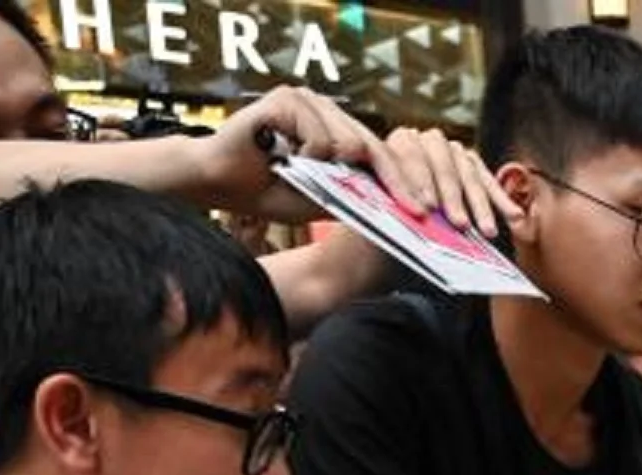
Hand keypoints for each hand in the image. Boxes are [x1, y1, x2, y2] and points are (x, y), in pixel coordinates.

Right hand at [191, 86, 405, 221]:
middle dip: (397, 180)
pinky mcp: (287, 99)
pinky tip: (284, 157)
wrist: (217, 181)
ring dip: (329, 167)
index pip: (379, 154)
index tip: (424, 209)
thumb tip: (393, 207)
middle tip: (416, 208)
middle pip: (374, 145)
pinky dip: (308, 153)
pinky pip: (318, 135)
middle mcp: (325, 110)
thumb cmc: (266, 190)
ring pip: (347, 140)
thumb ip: (350, 196)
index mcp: (335, 130)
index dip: (404, 181)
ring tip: (297, 170)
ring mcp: (308, 100)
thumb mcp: (318, 200)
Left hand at [378, 125, 520, 237]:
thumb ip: (392, 201)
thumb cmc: (388, 209)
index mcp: (398, 142)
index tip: (427, 209)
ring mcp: (452, 150)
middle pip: (443, 164)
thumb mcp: (382, 200)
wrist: (394, 208)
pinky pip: (488, 180)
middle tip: (459, 223)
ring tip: (487, 231)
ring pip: (468, 173)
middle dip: (453, 197)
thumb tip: (405, 217)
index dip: (419, 182)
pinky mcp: (471, 162)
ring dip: (479, 204)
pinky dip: (500, 200)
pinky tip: (514, 216)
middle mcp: (426, 140)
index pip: (409, 154)